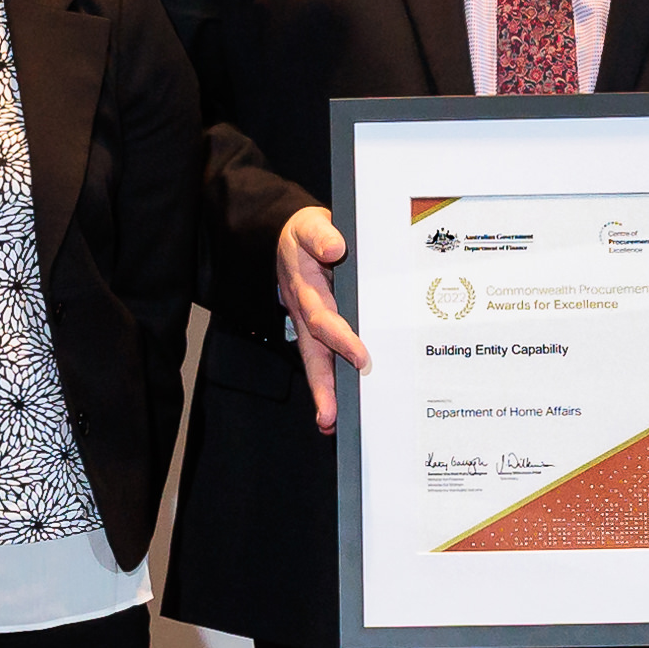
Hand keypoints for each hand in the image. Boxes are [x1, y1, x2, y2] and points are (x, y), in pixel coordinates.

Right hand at [274, 204, 370, 429]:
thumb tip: (334, 246)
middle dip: (322, 386)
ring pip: (317, 362)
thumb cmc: (304, 234)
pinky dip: (330, 385)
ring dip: (324, 393)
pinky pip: (325, 358)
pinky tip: (339, 412)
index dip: (340, 338)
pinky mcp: (320, 330)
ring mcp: (310, 324)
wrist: (289, 237)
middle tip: (329, 415)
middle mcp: (306, 312)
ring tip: (331, 423)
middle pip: (313, 354)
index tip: (359, 356)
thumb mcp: (308, 224)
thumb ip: (320, 233)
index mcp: (307, 289)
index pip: (323, 318)